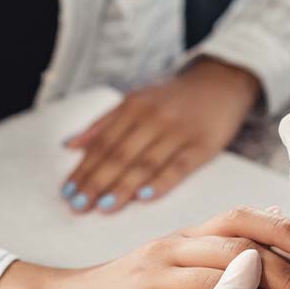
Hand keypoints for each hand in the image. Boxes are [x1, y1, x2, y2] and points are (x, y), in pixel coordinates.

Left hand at [60, 58, 260, 212]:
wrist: (222, 81)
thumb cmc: (173, 98)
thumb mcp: (136, 100)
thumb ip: (103, 123)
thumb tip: (69, 145)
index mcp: (133, 106)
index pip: (103, 143)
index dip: (84, 169)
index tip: (67, 192)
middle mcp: (153, 117)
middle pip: (119, 155)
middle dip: (96, 182)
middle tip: (78, 205)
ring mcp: (178, 131)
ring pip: (145, 163)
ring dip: (121, 187)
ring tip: (103, 207)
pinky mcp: (203, 145)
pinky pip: (179, 168)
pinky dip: (161, 182)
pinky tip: (144, 198)